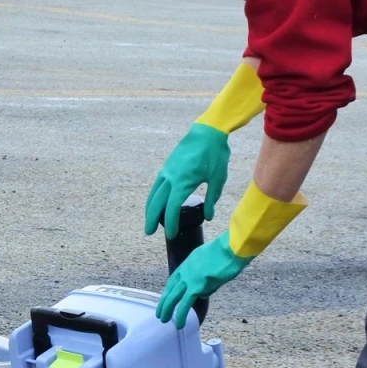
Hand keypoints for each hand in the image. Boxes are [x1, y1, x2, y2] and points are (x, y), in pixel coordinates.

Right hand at [145, 122, 229, 237]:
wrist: (207, 132)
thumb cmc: (215, 155)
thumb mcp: (218, 179)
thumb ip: (212, 199)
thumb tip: (208, 217)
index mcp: (183, 183)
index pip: (172, 208)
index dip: (171, 223)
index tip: (171, 235)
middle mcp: (170, 178)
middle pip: (156, 203)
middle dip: (152, 219)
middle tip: (149, 233)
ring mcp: (166, 171)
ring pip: (153, 193)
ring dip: (149, 208)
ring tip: (149, 220)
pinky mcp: (167, 166)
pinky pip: (156, 185)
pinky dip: (154, 196)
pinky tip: (156, 202)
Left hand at [157, 234, 250, 328]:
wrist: (231, 248)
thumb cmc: (228, 253)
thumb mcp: (211, 262)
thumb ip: (205, 277)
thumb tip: (203, 293)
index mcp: (188, 262)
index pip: (175, 278)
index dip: (170, 289)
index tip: (166, 297)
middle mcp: (186, 270)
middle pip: (171, 288)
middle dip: (164, 301)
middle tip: (159, 312)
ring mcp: (189, 278)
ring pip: (173, 297)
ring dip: (167, 309)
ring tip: (163, 320)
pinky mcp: (196, 287)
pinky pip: (185, 304)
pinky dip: (181, 315)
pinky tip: (179, 324)